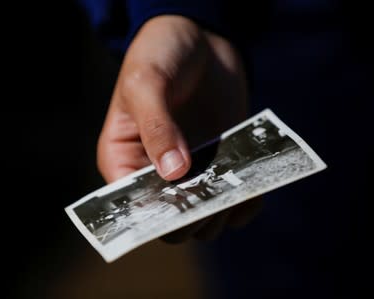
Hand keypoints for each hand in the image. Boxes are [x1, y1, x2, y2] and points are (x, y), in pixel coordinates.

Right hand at [97, 15, 260, 241]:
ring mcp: (191, 172)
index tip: (179, 202)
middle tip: (210, 194)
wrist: (198, 37)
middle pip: (170, 222)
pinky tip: (251, 188)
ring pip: (204, 219)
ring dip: (220, 211)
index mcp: (123, 159)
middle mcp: (155, 174)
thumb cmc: (158, 54)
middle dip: (190, 217)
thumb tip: (175, 172)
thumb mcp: (147, 83)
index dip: (154, 213)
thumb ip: (156, 125)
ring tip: (231, 187)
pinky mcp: (220, 165)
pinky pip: (233, 202)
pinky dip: (244, 203)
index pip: (133, 206)